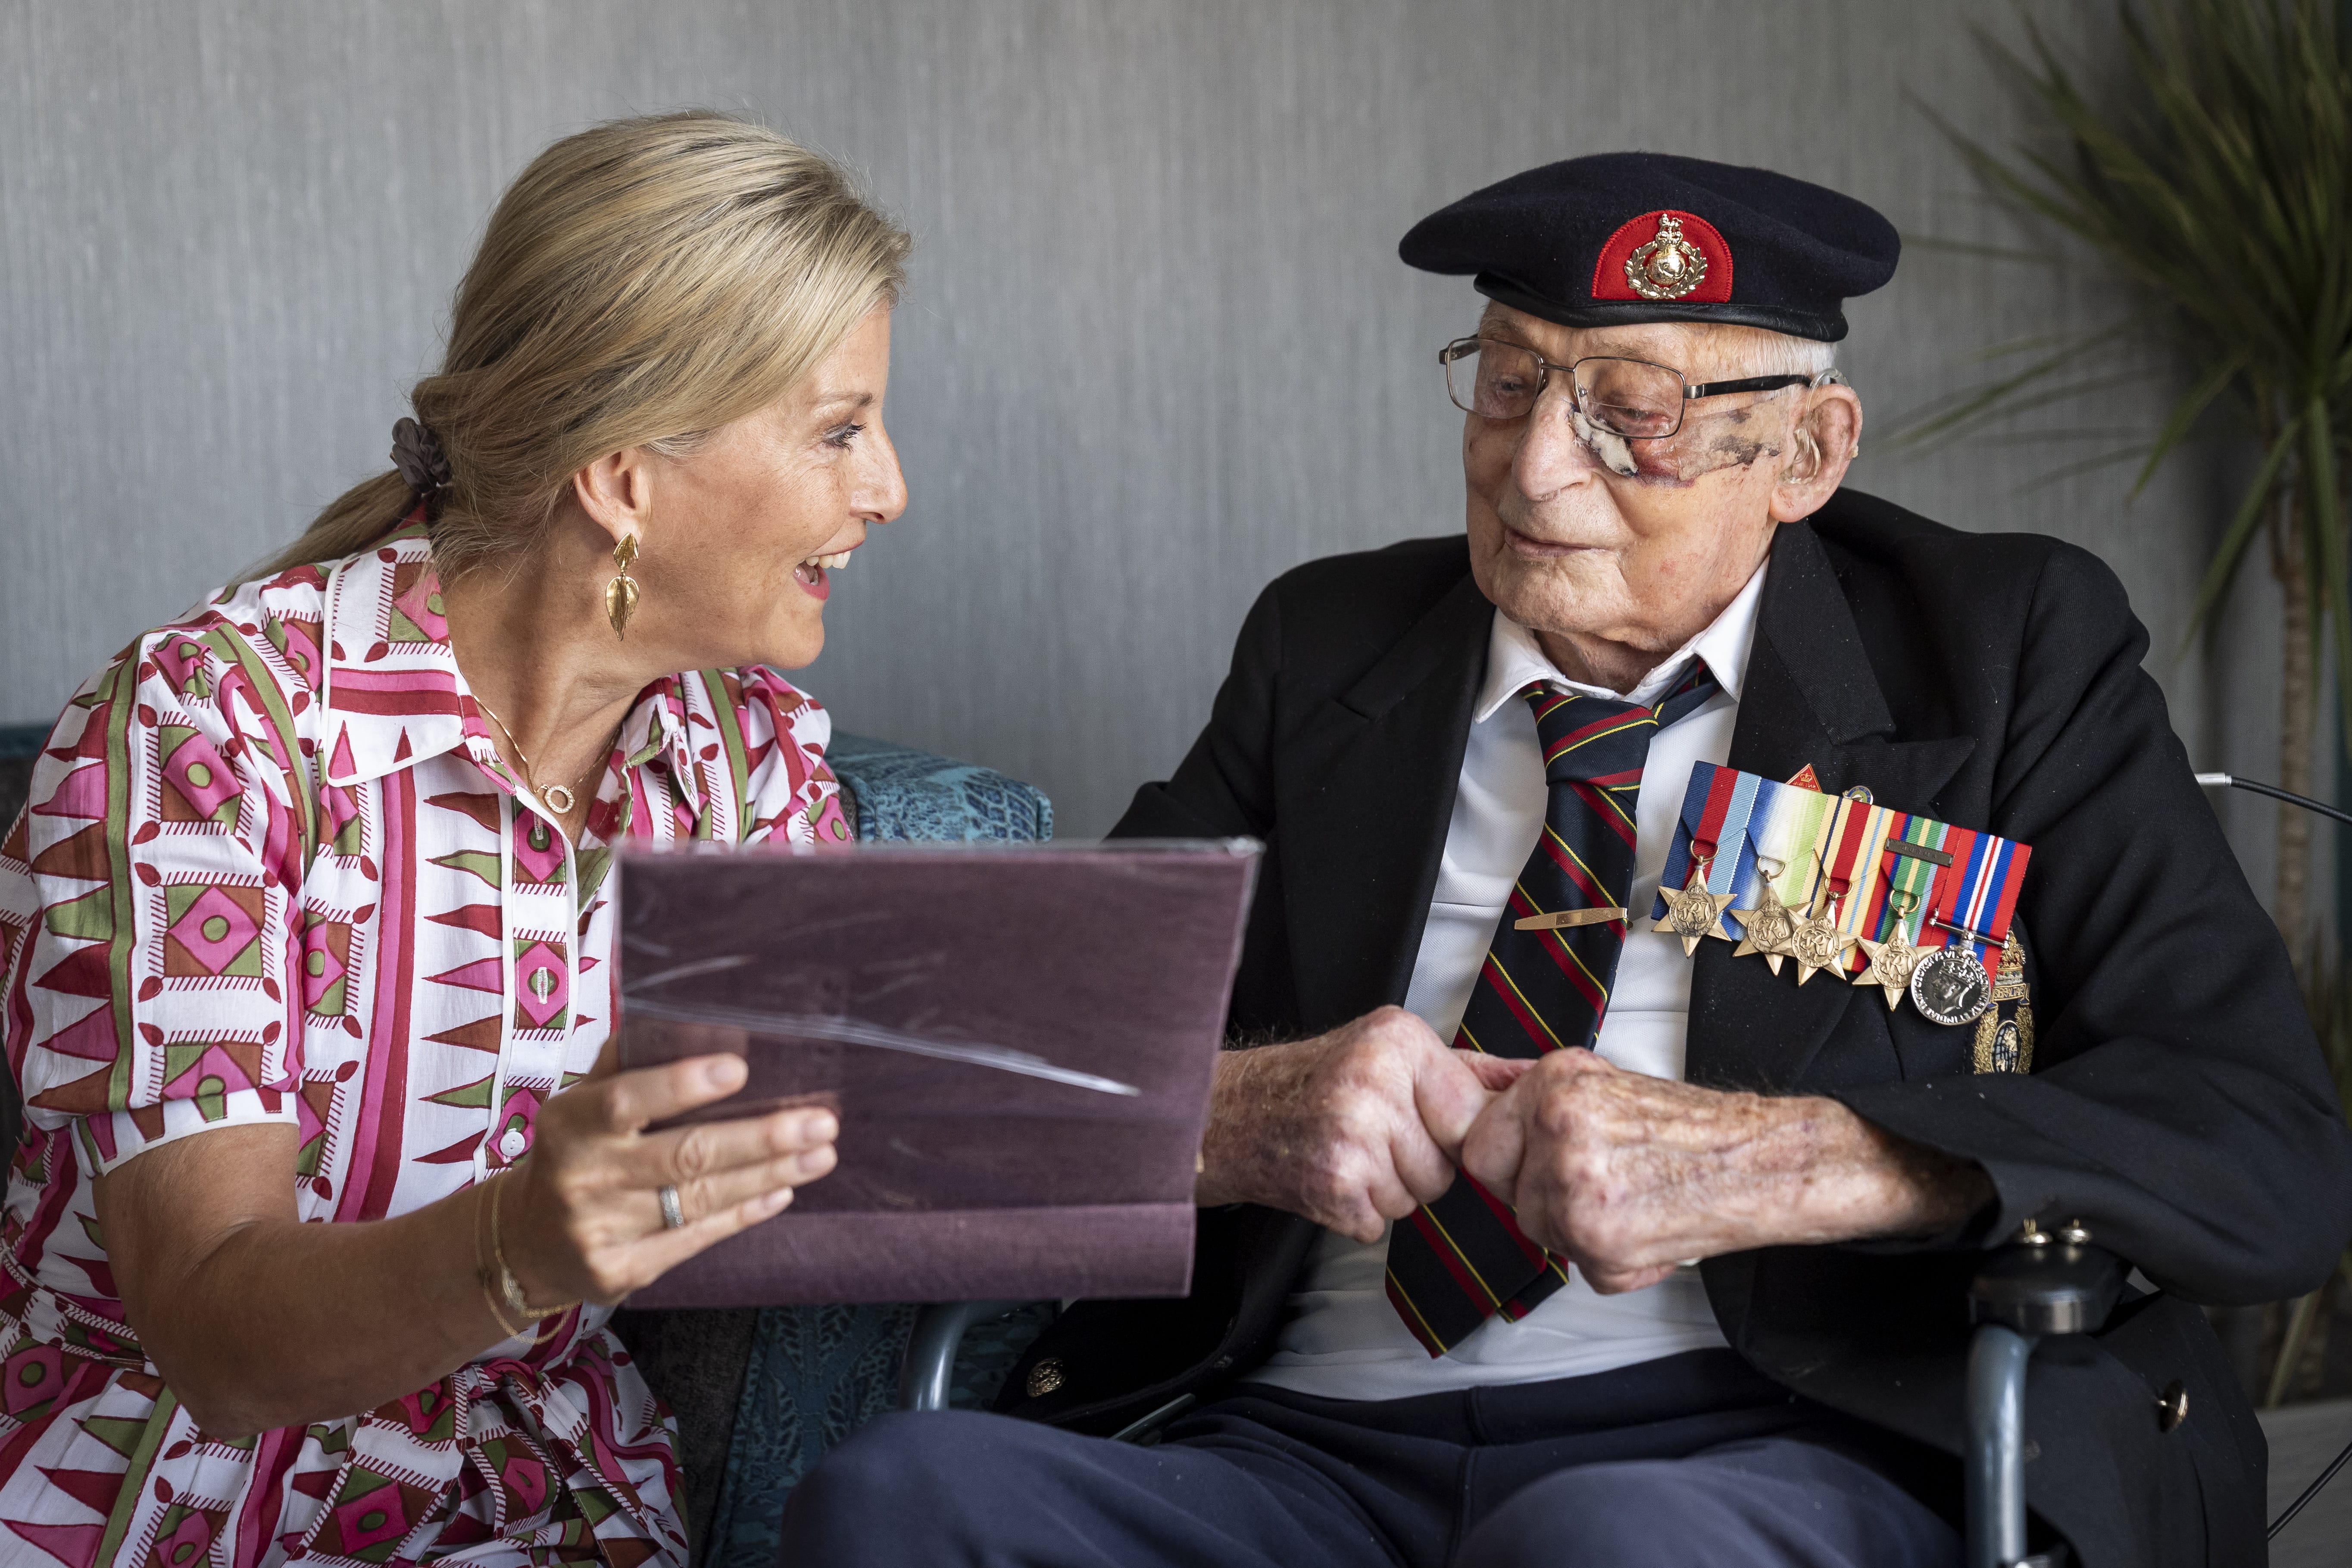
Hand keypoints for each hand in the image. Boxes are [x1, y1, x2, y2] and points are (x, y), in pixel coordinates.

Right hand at [505, 1053, 839, 1305]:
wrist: (527, 1241)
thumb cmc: (577, 1151)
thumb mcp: (583, 1103)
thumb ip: (629, 1064)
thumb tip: (697, 1025)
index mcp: (569, 1124)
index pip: (626, 1100)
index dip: (681, 1085)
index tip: (740, 1068)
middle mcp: (581, 1178)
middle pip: (683, 1156)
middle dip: (760, 1138)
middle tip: (821, 1122)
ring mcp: (600, 1230)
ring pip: (700, 1199)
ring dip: (769, 1175)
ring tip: (820, 1153)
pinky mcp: (619, 1272)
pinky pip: (695, 1239)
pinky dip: (745, 1213)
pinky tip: (784, 1190)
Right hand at [1195, 1006, 1532, 1241]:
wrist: (1231, 1114)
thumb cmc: (1315, 1083)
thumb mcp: (1390, 1052)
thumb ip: (1468, 1070)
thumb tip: (1538, 1078)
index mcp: (1396, 1040)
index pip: (1471, 1113)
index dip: (1449, 1131)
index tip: (1415, 1122)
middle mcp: (1374, 1082)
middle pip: (1445, 1163)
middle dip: (1416, 1163)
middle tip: (1369, 1137)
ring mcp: (1353, 1136)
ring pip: (1417, 1197)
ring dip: (1388, 1189)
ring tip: (1348, 1153)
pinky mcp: (1334, 1186)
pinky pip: (1381, 1223)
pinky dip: (1358, 1212)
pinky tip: (1330, 1177)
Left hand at [1460, 1050, 1992, 1292]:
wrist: (1762, 1162)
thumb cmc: (1689, 1126)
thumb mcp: (1601, 1082)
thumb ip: (1533, 1095)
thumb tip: (1470, 1096)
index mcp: (1554, 1086)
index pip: (1477, 1140)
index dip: (1505, 1156)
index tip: (1532, 1159)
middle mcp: (1559, 1133)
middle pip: (1501, 1188)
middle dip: (1534, 1191)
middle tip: (1593, 1180)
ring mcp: (1576, 1192)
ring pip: (1538, 1229)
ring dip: (1576, 1226)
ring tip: (1629, 1198)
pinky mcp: (1600, 1245)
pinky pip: (1578, 1265)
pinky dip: (1611, 1260)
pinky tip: (1648, 1227)